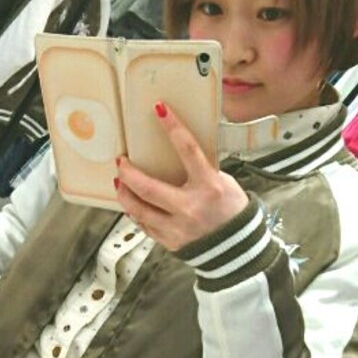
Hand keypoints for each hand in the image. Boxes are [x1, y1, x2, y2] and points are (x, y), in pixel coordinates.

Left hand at [114, 102, 249, 250]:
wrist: (237, 248)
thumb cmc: (232, 212)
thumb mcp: (223, 182)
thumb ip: (201, 170)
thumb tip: (179, 154)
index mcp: (208, 186)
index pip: (187, 149)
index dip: (172, 127)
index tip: (160, 110)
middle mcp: (190, 207)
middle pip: (148, 188)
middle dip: (128, 172)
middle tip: (121, 162)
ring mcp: (178, 227)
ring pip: (139, 210)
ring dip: (125, 193)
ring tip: (119, 182)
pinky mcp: (170, 241)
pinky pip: (145, 226)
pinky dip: (136, 213)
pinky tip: (131, 205)